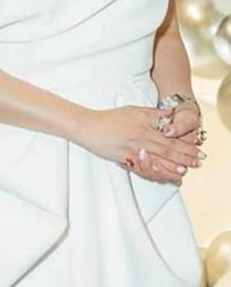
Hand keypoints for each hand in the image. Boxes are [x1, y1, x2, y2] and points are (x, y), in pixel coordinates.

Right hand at [76, 105, 203, 175]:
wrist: (89, 126)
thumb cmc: (110, 118)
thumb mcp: (133, 110)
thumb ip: (153, 114)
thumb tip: (170, 115)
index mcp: (144, 125)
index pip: (170, 136)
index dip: (185, 143)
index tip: (197, 148)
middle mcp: (141, 137)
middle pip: (168, 149)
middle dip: (185, 156)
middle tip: (199, 162)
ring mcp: (133, 149)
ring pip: (158, 160)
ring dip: (173, 166)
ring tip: (185, 171)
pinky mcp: (125, 159)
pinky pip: (144, 168)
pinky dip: (156, 173)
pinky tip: (163, 176)